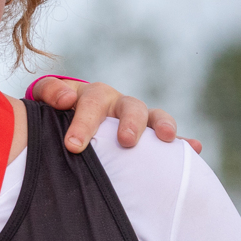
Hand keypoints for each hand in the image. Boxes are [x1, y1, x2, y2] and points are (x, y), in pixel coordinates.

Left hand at [28, 76, 202, 155]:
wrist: (68, 115)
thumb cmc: (56, 111)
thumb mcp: (46, 100)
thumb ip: (49, 93)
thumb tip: (65, 99)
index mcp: (93, 95)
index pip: (91, 103)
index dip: (83, 122)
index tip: (73, 145)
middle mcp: (118, 104)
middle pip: (130, 107)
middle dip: (129, 123)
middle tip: (125, 141)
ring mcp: (137, 119)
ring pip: (154, 116)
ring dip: (163, 125)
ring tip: (166, 138)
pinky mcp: (151, 135)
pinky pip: (171, 137)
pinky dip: (183, 141)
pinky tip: (194, 147)